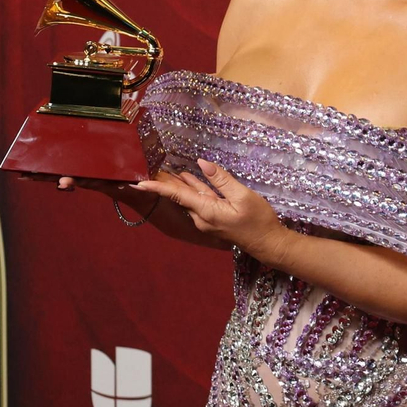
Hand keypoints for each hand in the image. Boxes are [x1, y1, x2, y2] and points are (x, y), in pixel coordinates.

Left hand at [131, 159, 294, 263]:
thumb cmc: (258, 220)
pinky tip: (187, 178)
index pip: (177, 196)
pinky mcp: (213, 219)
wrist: (267, 243)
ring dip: (177, 183)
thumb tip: (202, 164)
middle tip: (148, 166)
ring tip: (164, 168)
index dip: (157, 187)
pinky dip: (191, 189)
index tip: (138, 183)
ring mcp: (206, 220)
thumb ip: (221, 180)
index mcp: (206, 211)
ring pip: (188, 198)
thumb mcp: (243, 196)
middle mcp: (201, 217)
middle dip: (164, 181)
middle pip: (179, 196)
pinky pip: (198, 201)